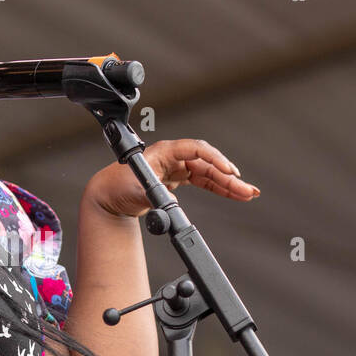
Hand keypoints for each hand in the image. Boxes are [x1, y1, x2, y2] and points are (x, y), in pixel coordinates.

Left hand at [87, 139, 259, 218]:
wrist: (107, 197)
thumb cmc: (117, 188)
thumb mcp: (135, 192)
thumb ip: (155, 197)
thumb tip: (171, 204)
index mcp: (163, 152)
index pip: (196, 150)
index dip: (215, 160)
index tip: (229, 173)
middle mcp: (172, 157)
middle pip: (207, 164)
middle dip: (228, 178)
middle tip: (248, 190)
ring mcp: (175, 168)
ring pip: (207, 174)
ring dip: (227, 184)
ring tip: (247, 194)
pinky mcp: (176, 179)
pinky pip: (201, 181)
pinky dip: (217, 188)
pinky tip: (232, 194)